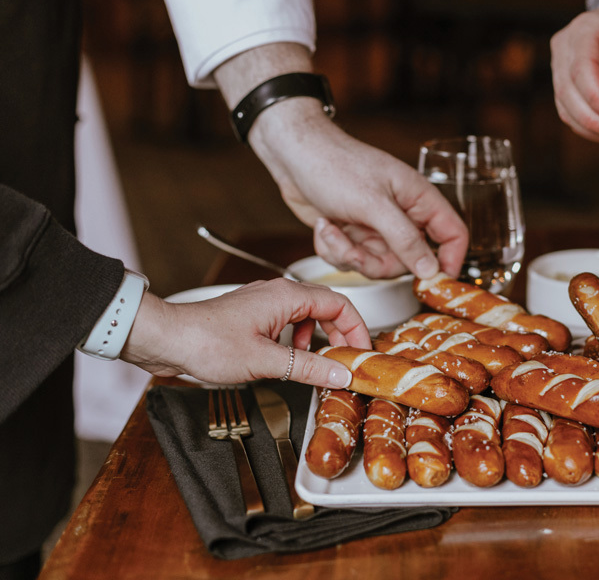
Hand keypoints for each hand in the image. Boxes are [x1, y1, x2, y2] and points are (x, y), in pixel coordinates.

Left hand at [121, 278, 368, 386]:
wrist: (166, 339)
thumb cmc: (207, 343)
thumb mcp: (266, 361)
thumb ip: (308, 367)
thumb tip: (341, 373)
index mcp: (287, 296)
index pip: (340, 304)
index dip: (357, 328)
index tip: (362, 353)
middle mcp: (278, 293)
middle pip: (327, 307)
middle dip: (341, 334)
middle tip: (346, 361)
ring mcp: (264, 303)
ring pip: (307, 316)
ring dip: (317, 339)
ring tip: (312, 363)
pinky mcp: (252, 317)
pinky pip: (288, 323)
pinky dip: (296, 341)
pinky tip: (285, 360)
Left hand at [256, 108, 467, 279]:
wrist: (293, 155)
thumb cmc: (335, 165)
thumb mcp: (374, 204)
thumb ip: (405, 239)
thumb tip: (431, 269)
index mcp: (419, 199)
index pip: (453, 234)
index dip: (450, 260)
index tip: (435, 280)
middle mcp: (402, 215)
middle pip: (409, 261)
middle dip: (376, 261)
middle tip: (355, 249)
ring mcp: (376, 227)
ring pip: (376, 265)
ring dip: (349, 254)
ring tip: (332, 228)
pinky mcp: (353, 235)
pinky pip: (352, 260)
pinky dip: (334, 249)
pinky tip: (325, 226)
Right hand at [550, 0, 598, 142]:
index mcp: (586, 29)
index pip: (582, 69)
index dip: (597, 99)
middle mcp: (565, 46)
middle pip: (568, 91)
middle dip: (594, 119)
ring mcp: (559, 64)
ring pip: (566, 106)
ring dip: (593, 127)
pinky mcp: (563, 82)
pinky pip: (570, 111)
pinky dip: (591, 126)